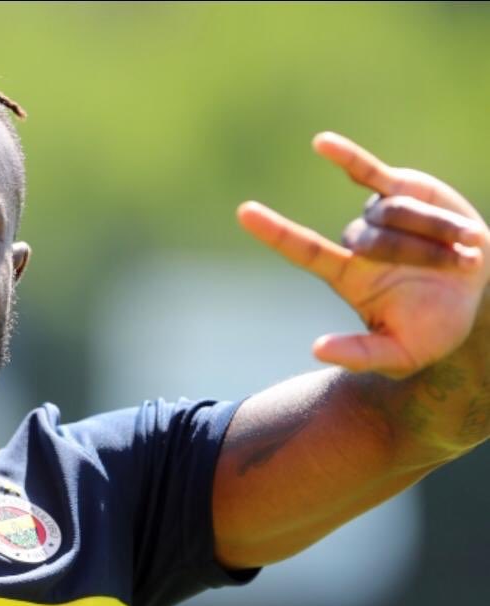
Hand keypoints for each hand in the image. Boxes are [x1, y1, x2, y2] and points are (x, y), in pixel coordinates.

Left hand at [238, 132, 489, 378]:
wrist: (477, 298)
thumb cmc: (433, 331)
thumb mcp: (399, 356)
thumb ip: (360, 355)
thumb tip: (317, 350)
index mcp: (348, 277)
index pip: (304, 250)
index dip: (275, 232)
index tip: (244, 212)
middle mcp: (357, 243)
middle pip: (372, 236)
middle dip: (420, 250)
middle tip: (461, 265)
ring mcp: (377, 214)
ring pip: (393, 210)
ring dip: (435, 227)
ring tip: (467, 249)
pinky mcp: (401, 191)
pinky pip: (370, 173)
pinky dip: (347, 158)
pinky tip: (319, 144)